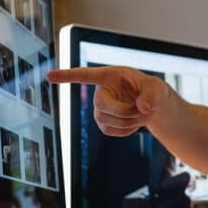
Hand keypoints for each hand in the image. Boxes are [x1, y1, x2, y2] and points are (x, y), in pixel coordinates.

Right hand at [47, 65, 172, 136]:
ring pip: (105, 120)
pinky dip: (126, 130)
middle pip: (101, 106)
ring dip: (127, 122)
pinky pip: (110, 131)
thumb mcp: (158, 89)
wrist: (152, 108)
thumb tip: (143, 106)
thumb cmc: (153, 92)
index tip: (49, 76)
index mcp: (110, 76)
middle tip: (142, 110)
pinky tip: (133, 123)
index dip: (67, 76)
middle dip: (123, 111)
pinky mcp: (103, 123)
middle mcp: (100, 92)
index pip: (85, 75)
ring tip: (141, 115)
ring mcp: (100, 109)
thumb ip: (152, 95)